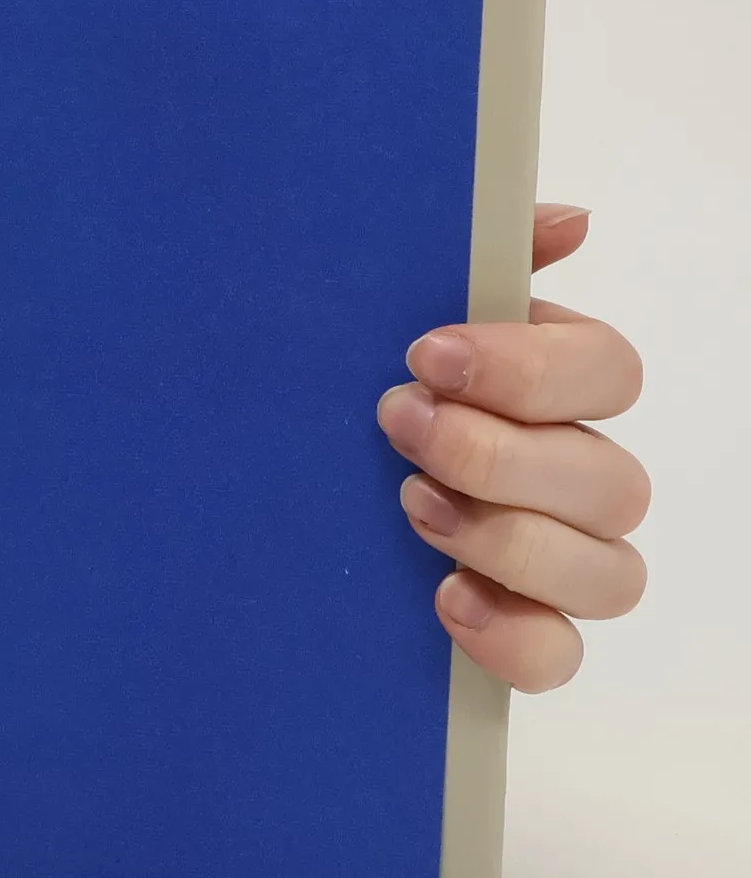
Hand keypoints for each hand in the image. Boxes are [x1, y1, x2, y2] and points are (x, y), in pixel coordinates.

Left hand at [378, 205, 645, 692]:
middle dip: (500, 455)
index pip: (609, 372)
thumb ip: (479, 256)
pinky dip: (514, 636)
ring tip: (414, 508)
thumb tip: (569, 221)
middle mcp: (575, 475)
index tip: (426, 354)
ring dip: (511, 540)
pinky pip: (561, 656)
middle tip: (398, 425)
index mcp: (555, 387)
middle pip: (612, 480)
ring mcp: (557, 561)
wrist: (265, 475)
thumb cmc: (351, 380)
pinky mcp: (520, 631)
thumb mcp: (389, 306)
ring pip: (608, 574)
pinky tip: (447, 598)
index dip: (532, 368)